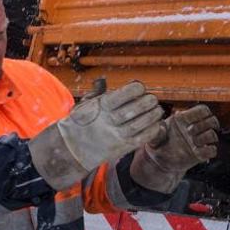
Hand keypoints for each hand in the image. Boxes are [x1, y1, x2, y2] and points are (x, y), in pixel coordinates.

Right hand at [29, 81, 163, 189]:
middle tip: (152, 99)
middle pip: (135, 108)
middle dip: (147, 102)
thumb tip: (102, 79)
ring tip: (158, 110)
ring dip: (153, 115)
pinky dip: (152, 131)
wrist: (70, 149)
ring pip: (140, 123)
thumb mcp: (84, 105)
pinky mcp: (121, 148)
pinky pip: (141, 138)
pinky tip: (156, 124)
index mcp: (100, 106)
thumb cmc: (79, 123)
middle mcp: (108, 121)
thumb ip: (97, 93)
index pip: (124, 94)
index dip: (136, 89)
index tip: (140, 88)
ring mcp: (115, 135)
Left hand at [131, 104, 219, 192]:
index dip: (201, 113)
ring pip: (213, 135)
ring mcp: (199, 142)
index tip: (189, 121)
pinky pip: (212, 150)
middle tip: (190, 132)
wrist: (159, 161)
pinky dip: (207, 151)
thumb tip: (161, 126)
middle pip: (212, 120)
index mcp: (184, 119)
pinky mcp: (201, 154)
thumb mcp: (154, 138)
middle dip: (203, 125)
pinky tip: (196, 152)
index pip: (202, 110)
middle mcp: (194, 129)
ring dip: (205, 138)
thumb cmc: (157, 145)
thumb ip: (156, 133)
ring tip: (193, 142)